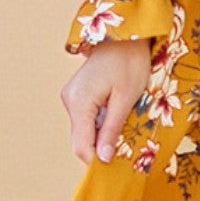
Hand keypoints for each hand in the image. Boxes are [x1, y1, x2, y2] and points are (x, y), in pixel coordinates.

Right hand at [60, 36, 153, 163]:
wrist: (124, 36)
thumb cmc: (129, 62)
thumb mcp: (125, 98)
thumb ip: (112, 129)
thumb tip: (103, 158)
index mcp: (79, 102)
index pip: (81, 146)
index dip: (97, 160)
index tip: (118, 164)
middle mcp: (69, 101)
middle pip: (81, 140)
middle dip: (101, 147)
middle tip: (125, 145)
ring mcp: (71, 97)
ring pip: (84, 131)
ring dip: (102, 135)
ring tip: (123, 125)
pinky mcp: (76, 95)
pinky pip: (86, 119)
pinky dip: (99, 124)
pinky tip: (115, 116)